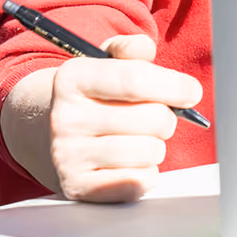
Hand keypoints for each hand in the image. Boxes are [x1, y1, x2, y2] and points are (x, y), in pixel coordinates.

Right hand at [3, 35, 203, 202]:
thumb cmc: (92, 95)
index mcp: (72, 78)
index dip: (174, 86)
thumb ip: (129, 48)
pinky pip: (138, 183)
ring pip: (150, 152)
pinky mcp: (77, 188)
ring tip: (137, 138)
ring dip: (155, 145)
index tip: (192, 92)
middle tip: (154, 116)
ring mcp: (68, 156)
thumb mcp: (103, 62)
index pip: (134, 79)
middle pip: (152, 118)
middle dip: (166, 117)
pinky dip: (144, 173)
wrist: (43, 132)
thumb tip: (145, 49)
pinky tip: (129, 162)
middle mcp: (65, 118)